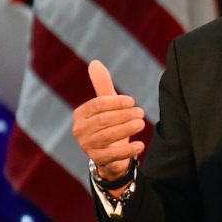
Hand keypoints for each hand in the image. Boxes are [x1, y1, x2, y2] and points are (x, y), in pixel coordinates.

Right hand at [72, 60, 146, 180]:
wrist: (109, 154)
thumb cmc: (108, 124)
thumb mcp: (106, 105)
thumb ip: (102, 85)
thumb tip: (95, 62)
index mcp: (81, 114)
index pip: (97, 105)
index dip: (115, 102)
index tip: (132, 101)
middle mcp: (80, 130)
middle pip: (103, 120)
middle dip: (124, 115)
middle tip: (141, 112)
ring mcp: (87, 146)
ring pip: (108, 136)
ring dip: (126, 129)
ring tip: (142, 123)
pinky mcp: (98, 160)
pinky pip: (113, 155)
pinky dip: (128, 150)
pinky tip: (140, 145)